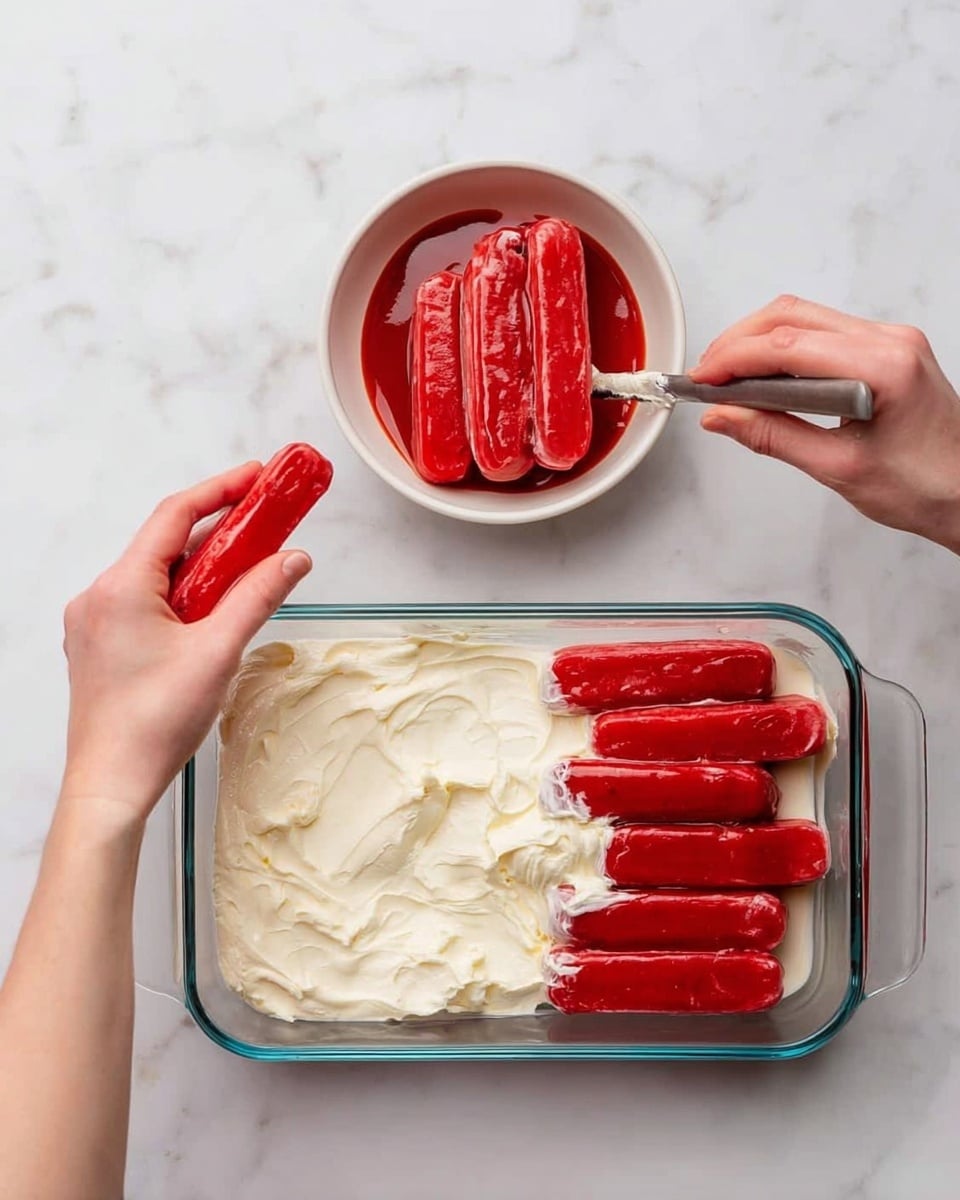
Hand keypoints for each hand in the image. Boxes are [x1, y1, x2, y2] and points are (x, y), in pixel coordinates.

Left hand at [61, 461, 311, 824]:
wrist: (111, 783)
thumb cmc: (151, 726)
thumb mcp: (219, 652)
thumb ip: (258, 597)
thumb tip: (291, 560)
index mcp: (121, 588)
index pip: (175, 515)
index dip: (221, 490)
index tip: (256, 477)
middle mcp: (99, 597)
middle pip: (167, 543)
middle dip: (220, 530)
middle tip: (265, 521)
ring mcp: (96, 622)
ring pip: (158, 574)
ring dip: (204, 567)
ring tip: (248, 570)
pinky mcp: (101, 645)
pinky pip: (146, 601)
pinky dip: (183, 595)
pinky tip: (213, 612)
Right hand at [690, 295, 959, 550]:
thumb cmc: (924, 486)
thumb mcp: (838, 468)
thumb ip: (774, 437)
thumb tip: (723, 417)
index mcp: (885, 366)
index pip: (789, 346)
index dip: (734, 359)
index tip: (702, 381)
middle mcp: (890, 341)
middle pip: (791, 317)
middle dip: (738, 343)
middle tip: (705, 379)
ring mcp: (890, 341)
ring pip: (804, 319)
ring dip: (757, 344)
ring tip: (726, 381)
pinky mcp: (885, 350)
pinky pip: (822, 335)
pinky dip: (783, 352)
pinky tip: (762, 380)